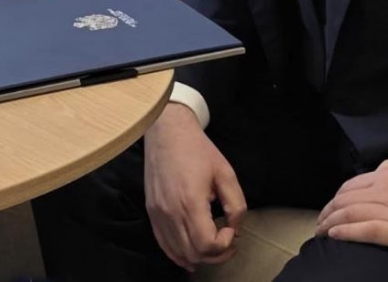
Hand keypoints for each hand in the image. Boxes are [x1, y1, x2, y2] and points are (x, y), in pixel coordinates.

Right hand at [143, 102, 246, 270]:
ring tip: (212, 246)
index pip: (207, 244)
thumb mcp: (225, 172)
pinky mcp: (151, 210)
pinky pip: (163, 243)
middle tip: (228, 242)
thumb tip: (235, 227)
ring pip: (178, 253)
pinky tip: (191, 252)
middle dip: (216, 255)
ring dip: (198, 256)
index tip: (232, 230)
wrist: (167, 130)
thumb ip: (236, 204)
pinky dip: (178, 253)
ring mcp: (157, 213)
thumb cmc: (196, 148)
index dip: (225, 245)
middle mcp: (170, 211)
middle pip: (193, 253)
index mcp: (189, 201)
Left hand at [316, 159, 387, 261]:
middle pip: (346, 196)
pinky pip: (362, 229)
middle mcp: (384, 185)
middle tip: (321, 221)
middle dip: (330, 209)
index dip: (340, 196)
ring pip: (349, 211)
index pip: (355, 183)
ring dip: (330, 221)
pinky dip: (344, 232)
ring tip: (321, 231)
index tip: (334, 206)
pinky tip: (334, 236)